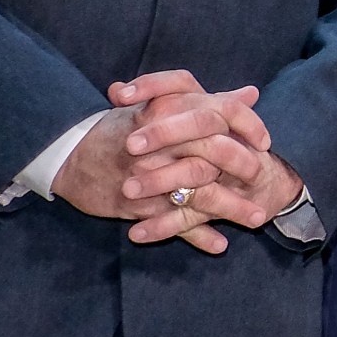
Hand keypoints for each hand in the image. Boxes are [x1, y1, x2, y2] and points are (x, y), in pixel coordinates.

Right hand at [52, 71, 280, 255]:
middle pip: (215, 151)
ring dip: (231, 207)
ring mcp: (150, 176)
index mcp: (171, 111)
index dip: (248, 125)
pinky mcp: (137, 205)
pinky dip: (197, 234)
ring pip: (199, 191)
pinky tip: (220, 243)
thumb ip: (209, 101)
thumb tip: (251, 93)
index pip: (221, 112)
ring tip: (257, 218)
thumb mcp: (164, 106)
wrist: (70, 153)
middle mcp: (162, 143)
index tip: (266, 141)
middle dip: (245, 166)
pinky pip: (173, 221)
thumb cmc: (124, 127)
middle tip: (264, 178)